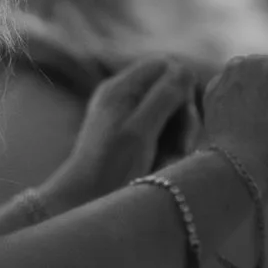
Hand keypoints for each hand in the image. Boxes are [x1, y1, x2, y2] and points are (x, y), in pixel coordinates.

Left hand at [45, 55, 199, 206]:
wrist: (82, 202)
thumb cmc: (110, 168)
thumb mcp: (141, 131)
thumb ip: (164, 97)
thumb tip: (184, 70)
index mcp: (120, 88)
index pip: (166, 65)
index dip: (182, 88)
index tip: (183, 118)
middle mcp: (121, 97)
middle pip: (170, 90)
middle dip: (182, 118)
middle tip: (182, 147)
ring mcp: (124, 116)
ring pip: (169, 114)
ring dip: (177, 137)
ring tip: (168, 161)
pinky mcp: (129, 137)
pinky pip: (159, 133)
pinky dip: (167, 148)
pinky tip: (162, 165)